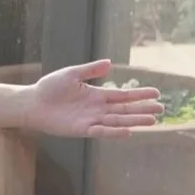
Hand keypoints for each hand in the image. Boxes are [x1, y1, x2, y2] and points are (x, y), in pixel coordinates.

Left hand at [20, 61, 163, 137]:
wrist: (32, 103)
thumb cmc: (49, 88)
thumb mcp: (71, 74)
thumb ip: (90, 70)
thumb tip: (110, 62)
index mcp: (97, 95)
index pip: (123, 95)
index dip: (139, 94)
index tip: (156, 93)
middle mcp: (98, 109)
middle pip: (125, 109)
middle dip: (143, 109)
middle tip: (162, 109)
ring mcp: (91, 120)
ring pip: (118, 121)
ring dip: (134, 121)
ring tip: (153, 121)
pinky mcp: (82, 129)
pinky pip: (101, 131)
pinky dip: (114, 132)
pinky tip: (128, 131)